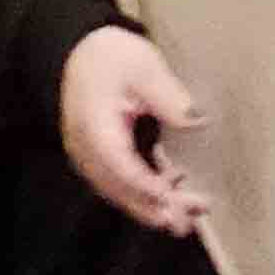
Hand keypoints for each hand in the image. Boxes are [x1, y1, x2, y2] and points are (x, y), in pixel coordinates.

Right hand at [58, 25, 205, 235]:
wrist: (78, 51)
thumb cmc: (109, 57)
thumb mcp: (143, 67)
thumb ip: (168, 96)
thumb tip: (196, 120)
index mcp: (95, 128)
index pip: (122, 168)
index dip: (149, 189)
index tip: (176, 201)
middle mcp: (86, 150)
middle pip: (120, 189)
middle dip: (154, 209)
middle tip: (188, 222)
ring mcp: (89, 157)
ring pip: (119, 192)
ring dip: (151, 206)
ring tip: (187, 218)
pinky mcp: (97, 157)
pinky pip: (118, 184)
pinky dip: (143, 194)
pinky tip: (170, 195)